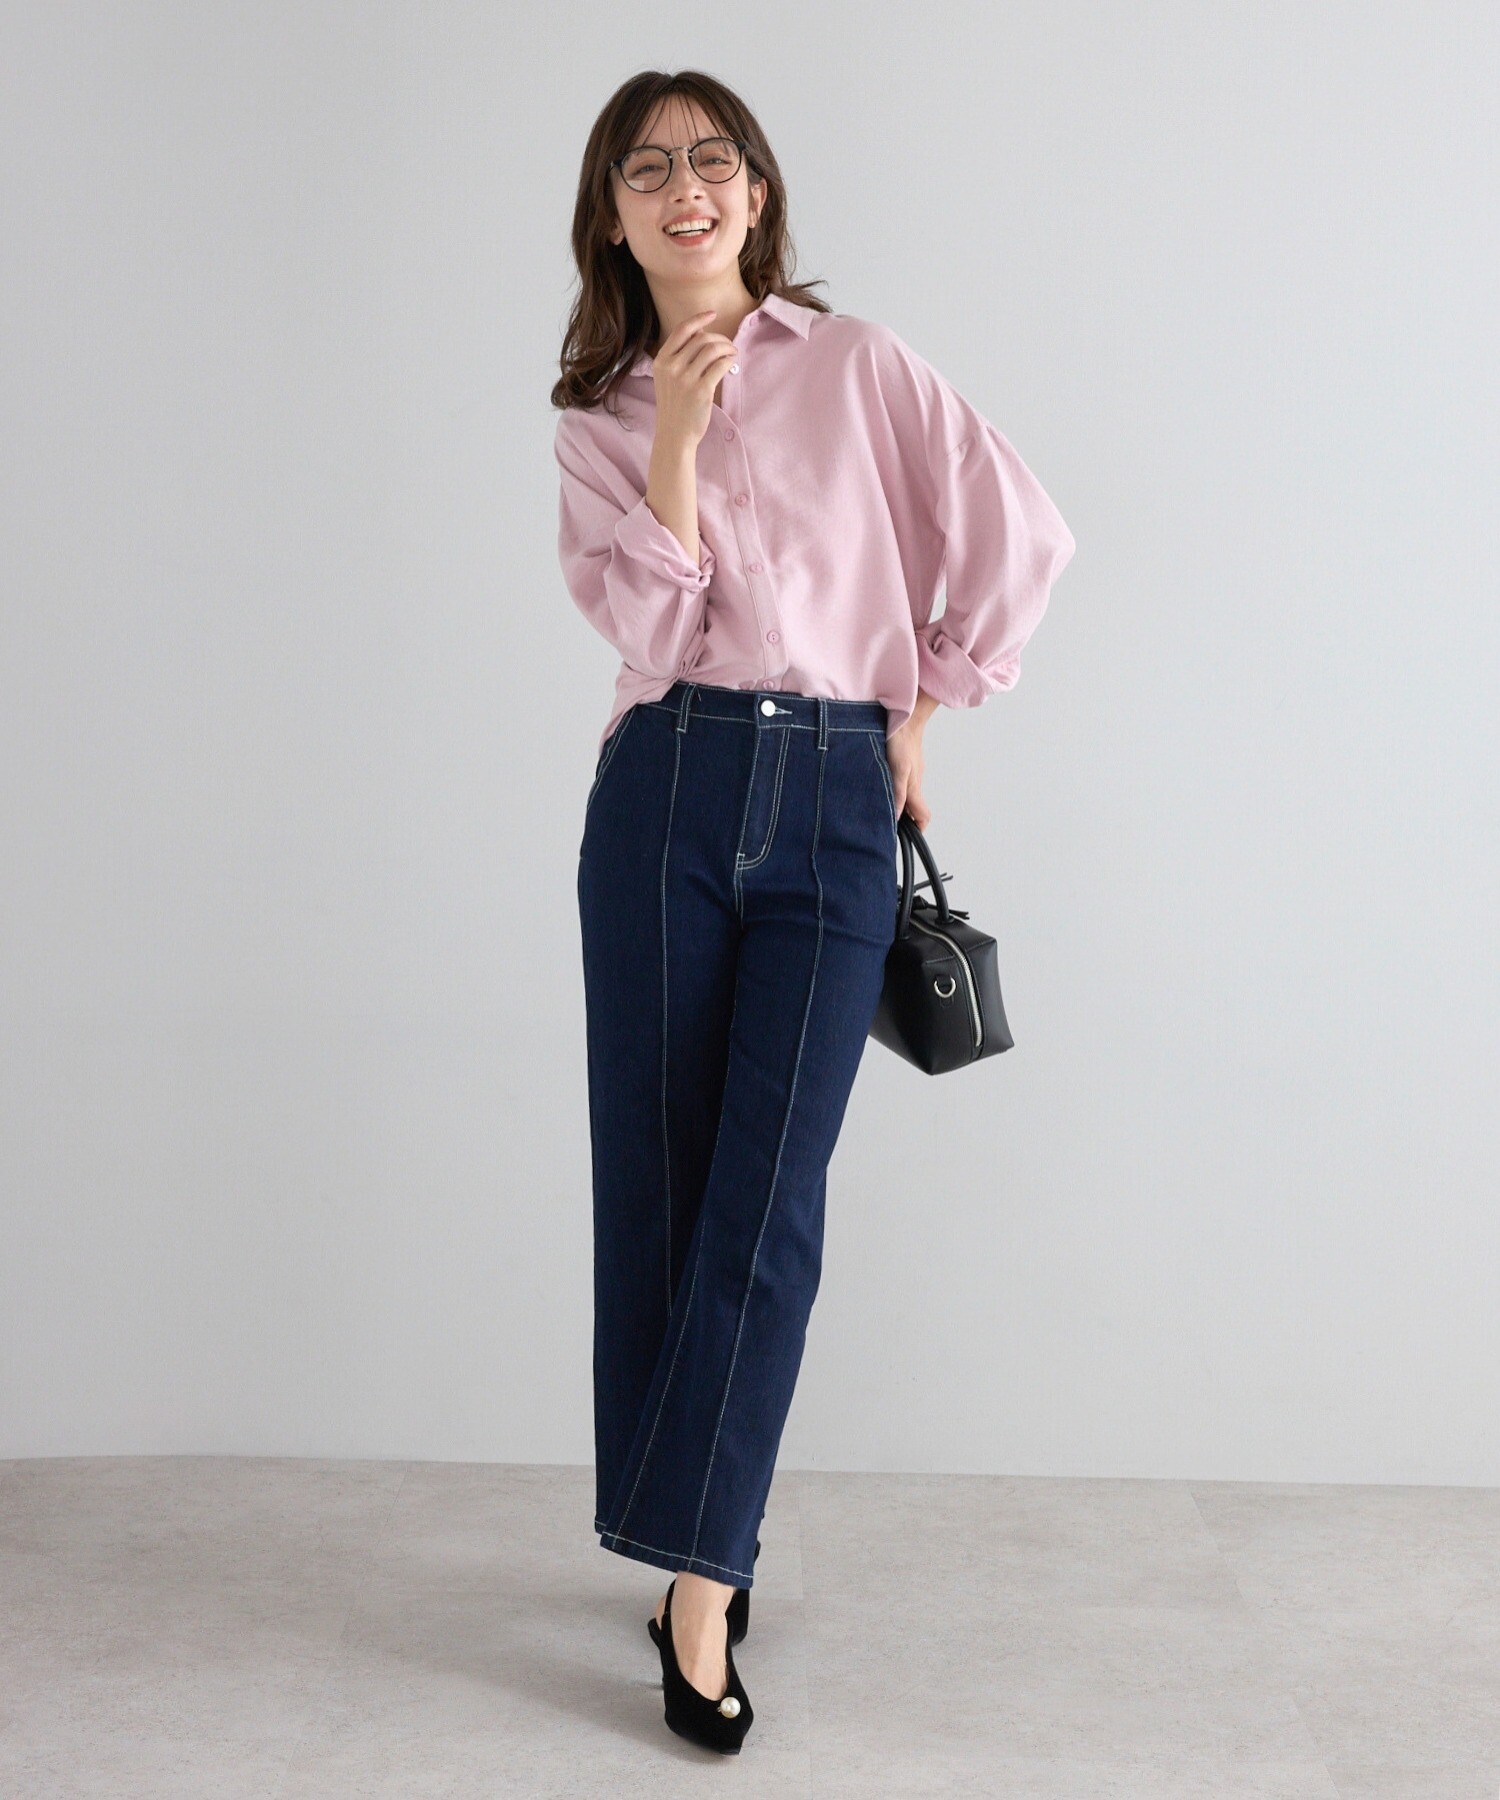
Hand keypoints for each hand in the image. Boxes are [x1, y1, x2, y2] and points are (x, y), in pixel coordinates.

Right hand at [650, 309, 738, 449]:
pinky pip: (720, 366)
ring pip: (712, 349)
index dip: (699, 319)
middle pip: (701, 339)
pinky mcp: (701, 391)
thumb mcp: (666, 379)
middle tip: (729, 345)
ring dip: (727, 348)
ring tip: (732, 353)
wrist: (674, 435)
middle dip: (719, 338)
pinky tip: (731, 363)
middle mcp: (671, 367)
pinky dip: (729, 361)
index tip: (712, 314)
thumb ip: (678, 357)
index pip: (682, 330)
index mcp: (661, 361)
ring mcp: (686, 379)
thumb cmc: (674, 406)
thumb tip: (700, 334)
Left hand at [885, 710, 932, 832]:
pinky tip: (881, 788)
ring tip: (880, 807)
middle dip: (904, 820)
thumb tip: (898, 816)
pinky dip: (893, 791)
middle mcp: (914, 784)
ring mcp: (910, 775)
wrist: (905, 720)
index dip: (917, 830)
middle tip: (887, 825)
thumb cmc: (903, 742)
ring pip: (906, 797)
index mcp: (915, 789)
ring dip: (897, 805)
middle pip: (914, 810)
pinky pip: (901, 784)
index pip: (923, 817)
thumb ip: (899, 793)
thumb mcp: (899, 770)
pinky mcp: (904, 766)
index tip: (905, 837)